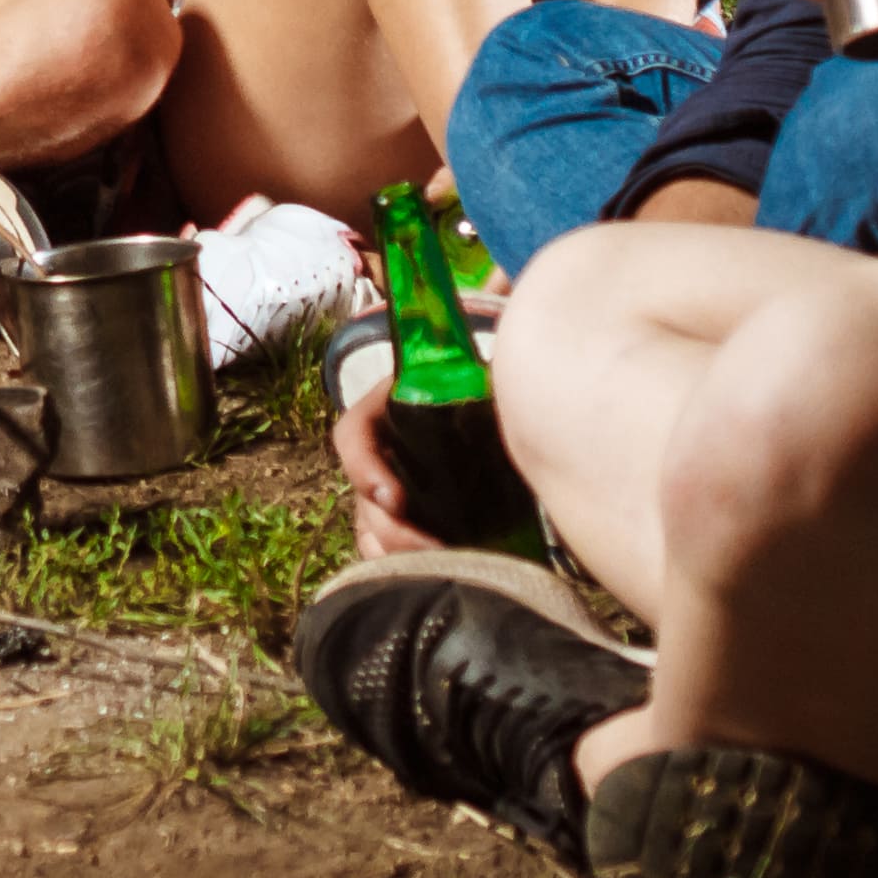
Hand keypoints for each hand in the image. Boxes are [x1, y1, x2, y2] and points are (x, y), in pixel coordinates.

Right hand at [328, 270, 508, 556]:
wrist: (524, 401)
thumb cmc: (500, 379)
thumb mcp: (492, 359)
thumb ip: (502, 335)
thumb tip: (521, 303)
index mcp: (391, 405)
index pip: (353, 437)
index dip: (364, 468)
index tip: (394, 496)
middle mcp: (388, 447)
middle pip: (363, 496)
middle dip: (388, 529)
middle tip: (433, 550)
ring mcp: (400, 484)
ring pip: (373, 528)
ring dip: (396, 552)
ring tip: (441, 565)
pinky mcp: (419, 517)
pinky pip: (391, 549)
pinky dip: (403, 565)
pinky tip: (437, 574)